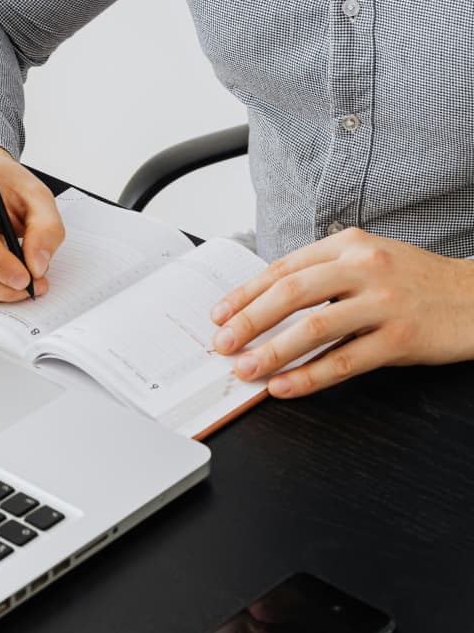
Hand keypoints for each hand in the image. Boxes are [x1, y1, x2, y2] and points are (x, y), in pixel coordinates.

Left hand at [210, 228, 473, 397]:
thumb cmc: (412, 281)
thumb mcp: (366, 260)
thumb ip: (321, 274)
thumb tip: (263, 304)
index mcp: (347, 245)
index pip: (283, 268)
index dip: (245, 293)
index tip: (219, 314)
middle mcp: (362, 267)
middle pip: (291, 293)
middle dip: (248, 321)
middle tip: (222, 344)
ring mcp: (383, 302)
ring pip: (314, 328)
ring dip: (272, 352)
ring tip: (245, 369)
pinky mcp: (400, 337)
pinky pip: (345, 361)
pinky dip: (309, 377)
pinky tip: (285, 387)